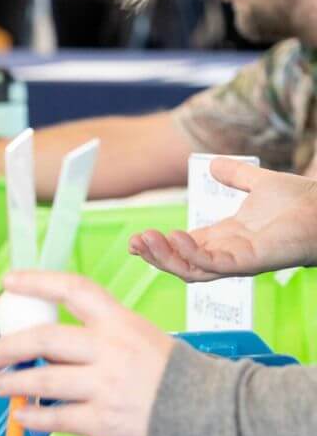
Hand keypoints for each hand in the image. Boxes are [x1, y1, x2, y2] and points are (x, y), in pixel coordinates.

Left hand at [0, 271, 173, 435]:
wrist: (219, 419)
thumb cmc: (179, 380)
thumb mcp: (144, 343)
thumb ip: (99, 344)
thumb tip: (47, 351)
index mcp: (122, 324)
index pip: (73, 289)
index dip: (37, 281)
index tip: (9, 282)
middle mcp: (111, 351)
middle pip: (43, 339)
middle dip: (9, 346)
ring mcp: (105, 388)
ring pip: (41, 382)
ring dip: (12, 384)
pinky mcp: (102, 423)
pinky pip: (54, 418)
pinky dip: (32, 418)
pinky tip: (22, 417)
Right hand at [129, 159, 316, 281]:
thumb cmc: (302, 201)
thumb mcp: (259, 183)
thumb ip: (235, 177)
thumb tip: (213, 165)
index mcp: (226, 239)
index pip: (184, 248)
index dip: (160, 245)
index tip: (137, 238)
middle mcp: (228, 254)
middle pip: (181, 263)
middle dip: (155, 255)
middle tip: (134, 242)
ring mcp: (237, 261)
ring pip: (190, 270)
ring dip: (165, 258)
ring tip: (145, 241)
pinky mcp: (248, 262)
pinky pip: (211, 265)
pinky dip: (189, 254)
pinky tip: (176, 236)